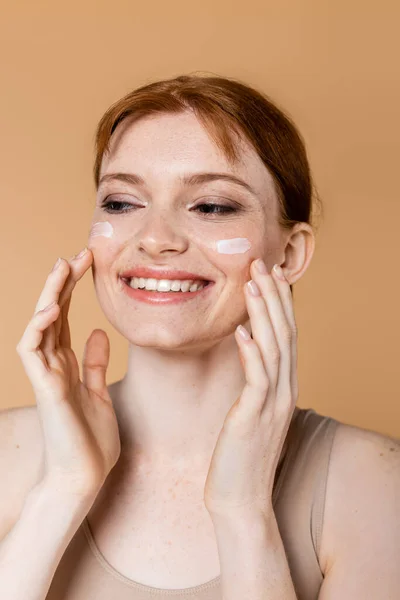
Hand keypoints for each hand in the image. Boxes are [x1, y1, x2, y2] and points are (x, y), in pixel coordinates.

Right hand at [16, 249, 120, 498]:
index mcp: (67, 364)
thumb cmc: (90, 440)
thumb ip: (94, 363)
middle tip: (78, 255)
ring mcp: (47, 376)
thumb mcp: (98, 392)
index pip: (67, 318)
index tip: (89, 263)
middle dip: (63, 284)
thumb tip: (99, 331)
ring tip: (62, 267)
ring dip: (49, 296)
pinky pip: (33, 352)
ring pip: (40, 326)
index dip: (74, 290)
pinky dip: (39, 329)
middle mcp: (54, 365)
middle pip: (53, 314)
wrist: (84, 477)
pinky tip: (53, 308)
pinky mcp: (46, 389)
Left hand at [203, 259, 297, 518]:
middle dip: (273, 296)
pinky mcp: (254, 418)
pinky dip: (252, 353)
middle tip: (261, 263)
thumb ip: (254, 379)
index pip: (284, 334)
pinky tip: (243, 331)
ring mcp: (272, 404)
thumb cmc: (239, 453)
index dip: (278, 302)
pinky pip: (257, 379)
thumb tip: (248, 346)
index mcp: (282, 386)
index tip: (268, 274)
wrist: (241, 499)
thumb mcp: (250, 410)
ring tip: (253, 284)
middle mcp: (284, 390)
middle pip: (283, 333)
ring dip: (264, 314)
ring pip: (273, 349)